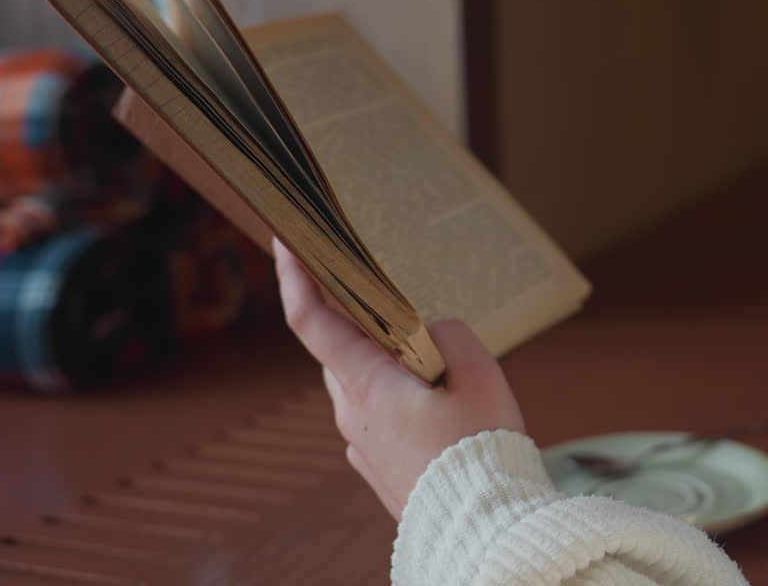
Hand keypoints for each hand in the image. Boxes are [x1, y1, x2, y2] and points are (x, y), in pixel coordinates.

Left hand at [273, 239, 525, 518]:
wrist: (481, 526)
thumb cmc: (478, 449)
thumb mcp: (479, 372)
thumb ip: (450, 334)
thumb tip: (434, 334)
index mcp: (366, 384)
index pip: (313, 321)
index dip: (295, 276)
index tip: (286, 242)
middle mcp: (352, 414)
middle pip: (341, 350)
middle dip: (361, 324)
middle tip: (393, 304)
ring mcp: (362, 444)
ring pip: (363, 385)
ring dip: (388, 367)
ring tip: (437, 366)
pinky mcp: (378, 467)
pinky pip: (381, 418)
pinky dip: (400, 401)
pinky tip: (440, 410)